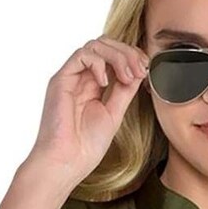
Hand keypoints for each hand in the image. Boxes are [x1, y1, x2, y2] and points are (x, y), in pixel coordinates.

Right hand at [28, 37, 151, 185]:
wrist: (66, 163)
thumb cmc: (86, 147)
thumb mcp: (114, 114)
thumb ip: (124, 92)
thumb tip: (139, 71)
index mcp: (93, 85)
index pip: (113, 56)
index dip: (131, 56)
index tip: (146, 67)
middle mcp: (81, 77)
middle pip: (105, 45)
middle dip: (127, 53)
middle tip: (140, 69)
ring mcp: (71, 77)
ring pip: (95, 45)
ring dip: (117, 56)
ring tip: (127, 76)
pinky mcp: (61, 79)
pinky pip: (82, 55)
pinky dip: (98, 63)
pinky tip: (105, 83)